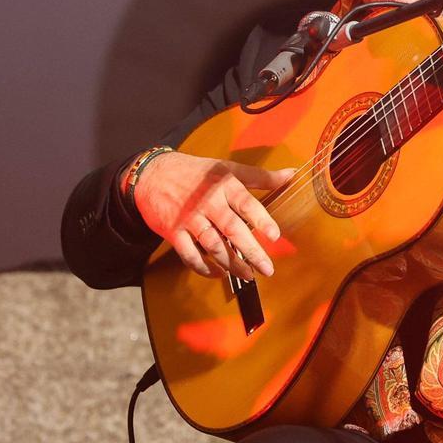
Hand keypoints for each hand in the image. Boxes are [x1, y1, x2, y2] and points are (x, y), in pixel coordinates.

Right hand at [128, 151, 294, 279]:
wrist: (152, 174)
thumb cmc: (195, 172)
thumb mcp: (226, 168)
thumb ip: (259, 177)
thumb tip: (291, 174)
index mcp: (223, 185)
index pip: (245, 203)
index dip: (261, 219)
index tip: (275, 235)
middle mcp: (207, 202)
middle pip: (232, 229)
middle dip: (251, 251)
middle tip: (267, 268)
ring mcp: (190, 218)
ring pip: (213, 245)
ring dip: (231, 263)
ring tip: (248, 275)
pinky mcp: (174, 232)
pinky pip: (190, 255)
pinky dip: (204, 267)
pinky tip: (219, 273)